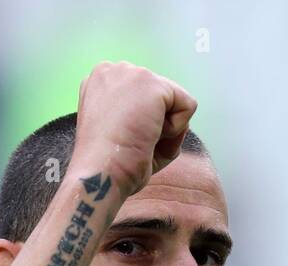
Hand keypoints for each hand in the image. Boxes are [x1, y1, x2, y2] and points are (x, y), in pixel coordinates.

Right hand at [72, 61, 196, 197]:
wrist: (100, 173)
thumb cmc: (111, 164)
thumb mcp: (124, 134)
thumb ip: (148, 120)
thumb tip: (183, 121)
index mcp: (101, 83)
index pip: (143, 100)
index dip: (142, 126)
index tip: (121, 140)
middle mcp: (113, 70)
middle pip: (160, 99)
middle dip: (155, 125)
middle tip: (132, 143)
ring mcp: (132, 73)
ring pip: (174, 101)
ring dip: (165, 128)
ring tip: (140, 139)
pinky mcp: (151, 83)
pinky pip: (188, 106)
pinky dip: (177, 129)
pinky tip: (151, 136)